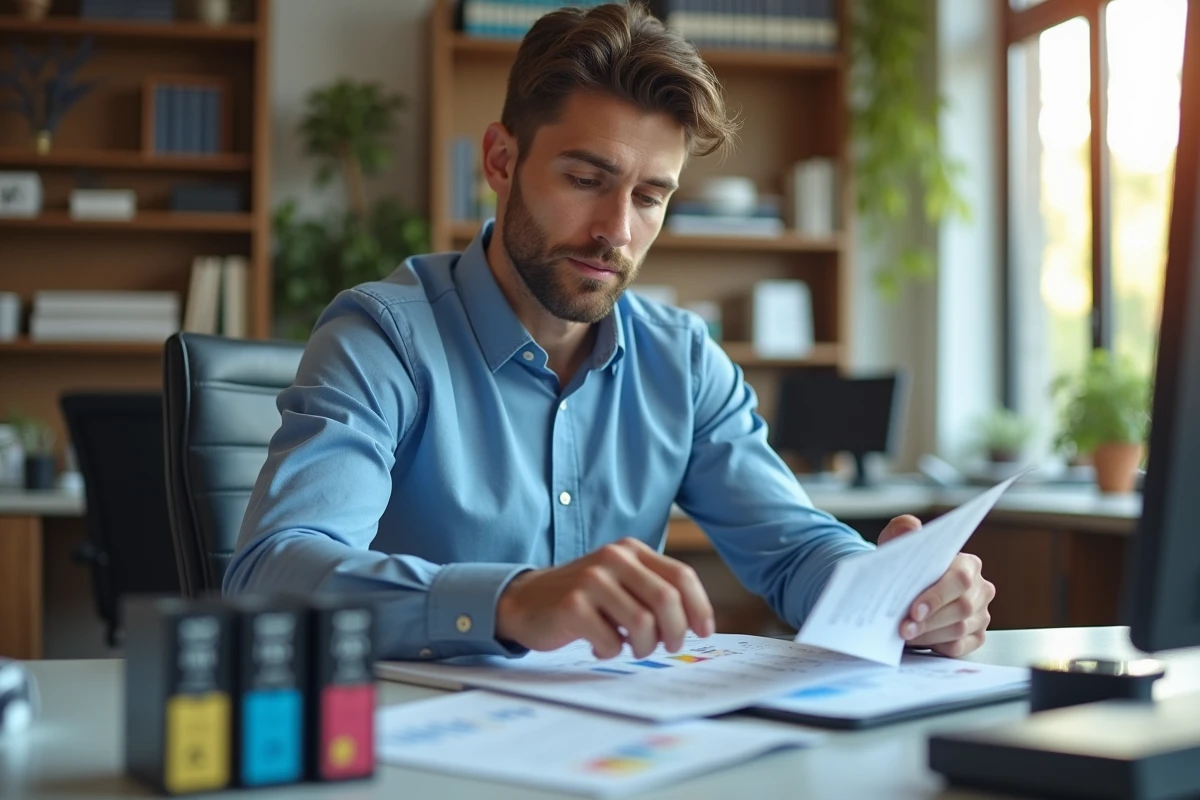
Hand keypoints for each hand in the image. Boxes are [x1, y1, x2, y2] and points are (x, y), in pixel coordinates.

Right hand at [495, 537, 715, 658]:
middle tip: (669, 647)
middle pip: (666, 599)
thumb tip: (696, 623)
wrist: (525, 601)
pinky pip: (611, 640)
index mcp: (631, 550)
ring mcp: (592, 580)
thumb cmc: (582, 598)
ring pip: (642, 623)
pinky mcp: (573, 605)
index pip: (681, 576)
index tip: (704, 632)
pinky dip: (611, 652)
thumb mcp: (620, 582)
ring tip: (631, 649)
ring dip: (643, 647)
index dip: (699, 607)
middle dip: (675, 631)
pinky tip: (599, 646)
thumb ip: (653, 592)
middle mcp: (613, 558)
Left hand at [877, 515, 995, 657]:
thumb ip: (903, 531)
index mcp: (968, 564)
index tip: (913, 610)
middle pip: (961, 608)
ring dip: (928, 635)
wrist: (905, 588)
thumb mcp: (899, 543)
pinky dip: (936, 645)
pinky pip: (959, 647)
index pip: (960, 580)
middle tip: (903, 628)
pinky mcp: (976, 635)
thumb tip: (912, 527)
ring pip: (958, 629)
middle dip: (928, 621)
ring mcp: (981, 613)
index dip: (936, 596)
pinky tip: (919, 640)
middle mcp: (980, 588)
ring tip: (904, 634)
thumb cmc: (906, 566)